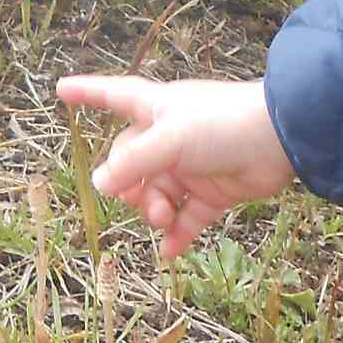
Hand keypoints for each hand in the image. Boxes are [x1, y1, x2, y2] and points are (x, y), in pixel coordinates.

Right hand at [57, 75, 297, 261]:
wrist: (281, 140)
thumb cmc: (222, 124)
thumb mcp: (170, 140)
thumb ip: (132, 163)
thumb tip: (99, 184)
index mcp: (155, 109)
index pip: (112, 95)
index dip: (87, 92)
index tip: (60, 88)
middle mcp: (170, 135)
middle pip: (131, 162)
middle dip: (128, 186)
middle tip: (139, 201)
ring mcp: (192, 165)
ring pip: (157, 193)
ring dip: (154, 211)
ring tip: (163, 220)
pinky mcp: (214, 191)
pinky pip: (188, 217)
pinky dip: (178, 235)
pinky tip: (169, 253)